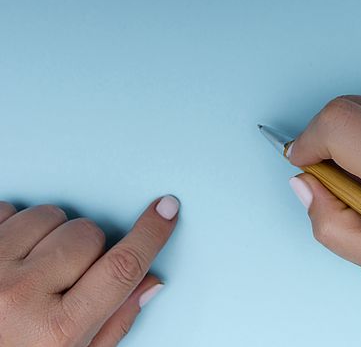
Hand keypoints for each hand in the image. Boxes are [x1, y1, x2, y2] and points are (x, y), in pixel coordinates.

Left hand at [0, 195, 179, 345]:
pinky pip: (9, 209)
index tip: (166, 211)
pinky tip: (11, 255)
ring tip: (34, 268)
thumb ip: (114, 322)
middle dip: (89, 249)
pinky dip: (16, 227)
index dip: (150, 234)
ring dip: (52, 236)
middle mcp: (20, 296)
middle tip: (69, 277)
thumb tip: (148, 282)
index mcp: (56, 331)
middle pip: (88, 235)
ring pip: (50, 216)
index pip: (121, 268)